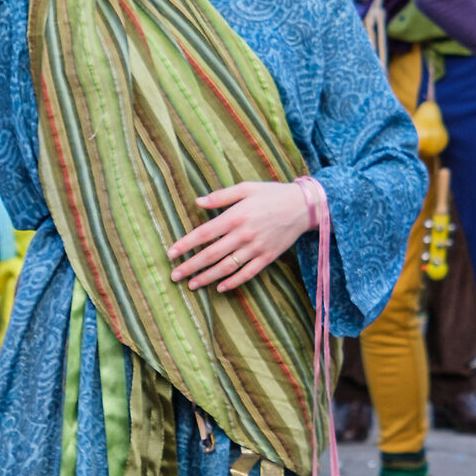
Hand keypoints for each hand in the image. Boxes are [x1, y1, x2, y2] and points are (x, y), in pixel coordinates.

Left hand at [168, 180, 314, 291]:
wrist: (305, 206)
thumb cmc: (273, 194)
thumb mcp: (247, 188)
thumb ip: (221, 196)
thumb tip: (198, 201)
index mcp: (236, 216)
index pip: (204, 234)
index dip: (185, 245)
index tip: (171, 254)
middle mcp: (244, 234)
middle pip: (211, 254)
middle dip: (190, 266)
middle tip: (174, 275)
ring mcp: (256, 248)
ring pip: (226, 267)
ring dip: (206, 278)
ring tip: (192, 284)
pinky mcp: (268, 257)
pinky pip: (247, 274)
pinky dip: (232, 282)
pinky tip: (219, 288)